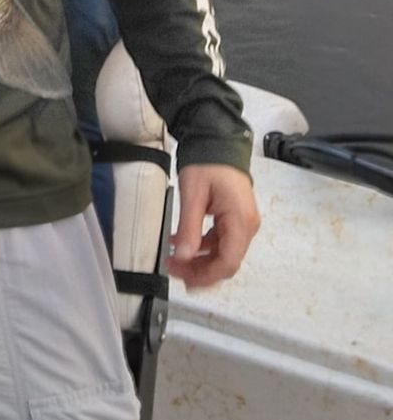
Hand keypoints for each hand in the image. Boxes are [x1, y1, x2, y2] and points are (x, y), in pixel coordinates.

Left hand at [166, 163, 260, 289]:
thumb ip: (190, 228)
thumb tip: (184, 257)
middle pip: (226, 262)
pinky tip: (182, 242)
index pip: (228, 262)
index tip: (184, 279)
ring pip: (222, 253)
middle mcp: (246, 225)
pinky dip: (201, 246)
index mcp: (241, 221)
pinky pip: (220, 241)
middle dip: (200, 270)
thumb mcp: (193, 195)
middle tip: (174, 268)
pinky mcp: (234, 218)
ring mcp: (242, 222)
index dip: (206, 276)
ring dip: (199, 260)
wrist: (217, 140)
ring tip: (174, 258)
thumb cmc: (208, 162)